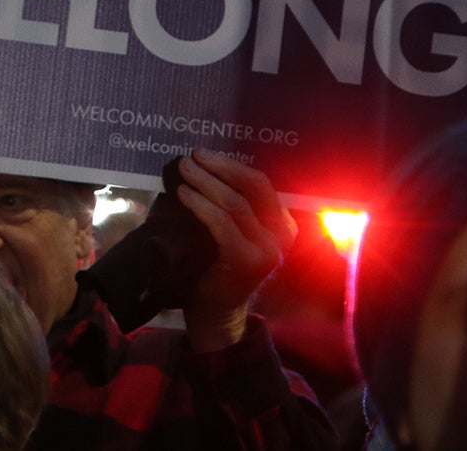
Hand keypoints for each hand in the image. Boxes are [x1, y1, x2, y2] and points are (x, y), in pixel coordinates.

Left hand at [177, 149, 296, 351]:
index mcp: (281, 224)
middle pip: (254, 186)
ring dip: (206, 181)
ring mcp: (267, 250)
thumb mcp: (231, 230)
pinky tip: (183, 194)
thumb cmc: (217, 264)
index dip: (230, 164)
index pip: (259, 182)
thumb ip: (231, 205)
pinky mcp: (247, 261)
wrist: (215, 311)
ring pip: (236, 202)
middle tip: (192, 156)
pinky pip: (222, 223)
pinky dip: (200, 204)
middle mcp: (282, 236)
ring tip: (183, 170)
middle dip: (221, 166)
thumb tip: (201, 165)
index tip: (202, 155)